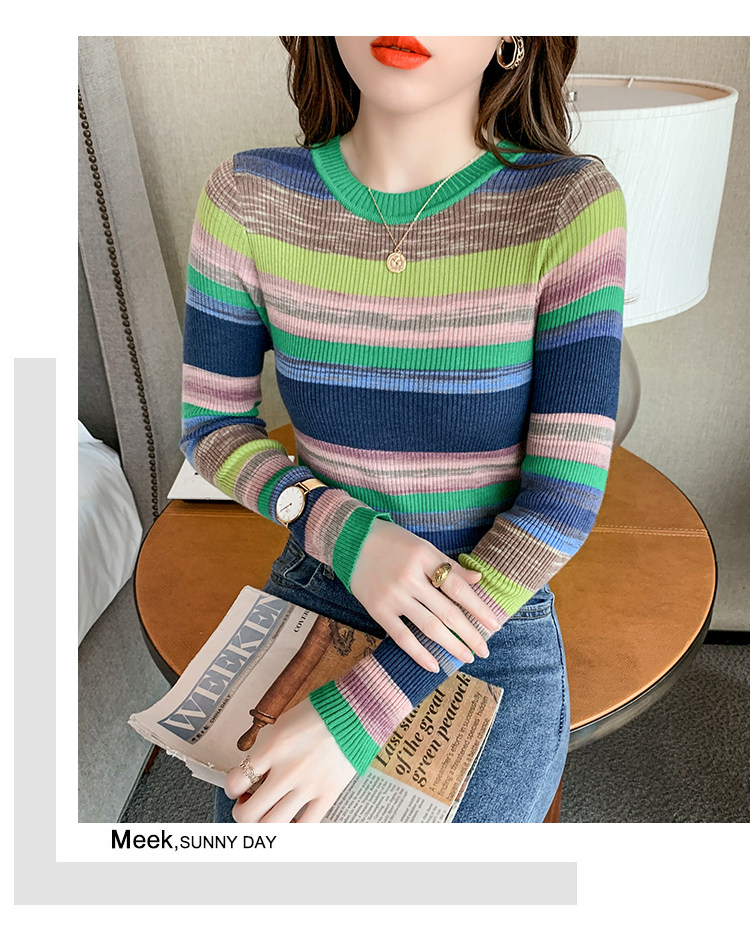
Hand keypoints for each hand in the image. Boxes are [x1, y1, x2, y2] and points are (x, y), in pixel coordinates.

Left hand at [224, 698, 356, 823]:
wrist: (356, 710)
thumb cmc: (318, 713)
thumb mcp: (282, 724)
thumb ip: (265, 749)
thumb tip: (252, 771)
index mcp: (272, 748)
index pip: (235, 782)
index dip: (230, 788)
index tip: (236, 787)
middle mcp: (287, 771)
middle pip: (249, 814)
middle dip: (241, 813)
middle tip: (247, 804)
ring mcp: (308, 786)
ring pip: (273, 826)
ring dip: (262, 825)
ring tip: (265, 815)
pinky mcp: (328, 795)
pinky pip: (306, 827)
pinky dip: (293, 829)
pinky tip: (290, 820)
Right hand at [349, 519, 500, 671]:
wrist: (351, 540)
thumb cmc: (393, 542)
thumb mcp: (423, 546)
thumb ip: (449, 565)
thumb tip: (478, 579)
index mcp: (425, 557)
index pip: (458, 587)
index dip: (478, 608)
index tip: (494, 625)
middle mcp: (410, 578)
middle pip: (447, 611)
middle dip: (469, 634)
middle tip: (484, 650)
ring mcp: (393, 595)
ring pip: (429, 626)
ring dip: (451, 645)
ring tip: (466, 657)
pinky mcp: (377, 609)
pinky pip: (401, 636)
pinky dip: (419, 654)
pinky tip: (434, 665)